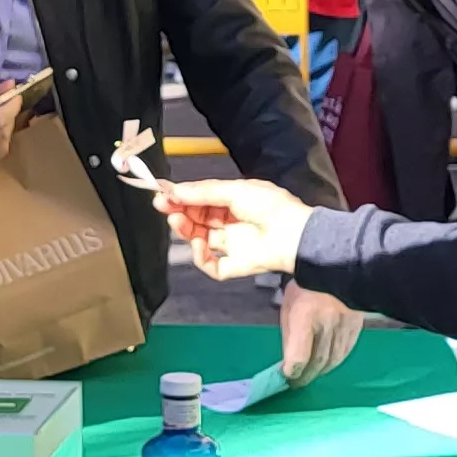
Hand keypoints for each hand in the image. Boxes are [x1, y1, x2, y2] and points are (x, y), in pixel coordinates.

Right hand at [157, 177, 315, 278]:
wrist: (294, 234)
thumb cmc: (271, 206)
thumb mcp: (236, 190)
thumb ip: (204, 192)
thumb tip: (174, 190)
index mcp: (235, 202)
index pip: (202, 200)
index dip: (183, 197)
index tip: (162, 193)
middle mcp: (232, 223)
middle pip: (198, 219)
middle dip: (180, 211)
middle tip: (162, 205)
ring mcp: (233, 245)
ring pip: (201, 240)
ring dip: (186, 230)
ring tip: (176, 220)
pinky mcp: (235, 265)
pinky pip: (212, 266)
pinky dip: (201, 257)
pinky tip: (199, 245)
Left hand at [279, 281, 364, 383]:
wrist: (336, 266)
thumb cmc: (305, 287)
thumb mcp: (288, 307)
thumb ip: (289, 335)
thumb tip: (290, 361)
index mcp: (305, 317)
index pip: (300, 356)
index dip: (293, 370)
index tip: (287, 375)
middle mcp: (326, 324)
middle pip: (317, 362)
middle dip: (305, 376)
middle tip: (297, 383)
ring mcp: (344, 326)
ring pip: (333, 360)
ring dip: (321, 371)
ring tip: (312, 374)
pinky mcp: (356, 326)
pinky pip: (346, 350)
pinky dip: (335, 361)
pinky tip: (328, 363)